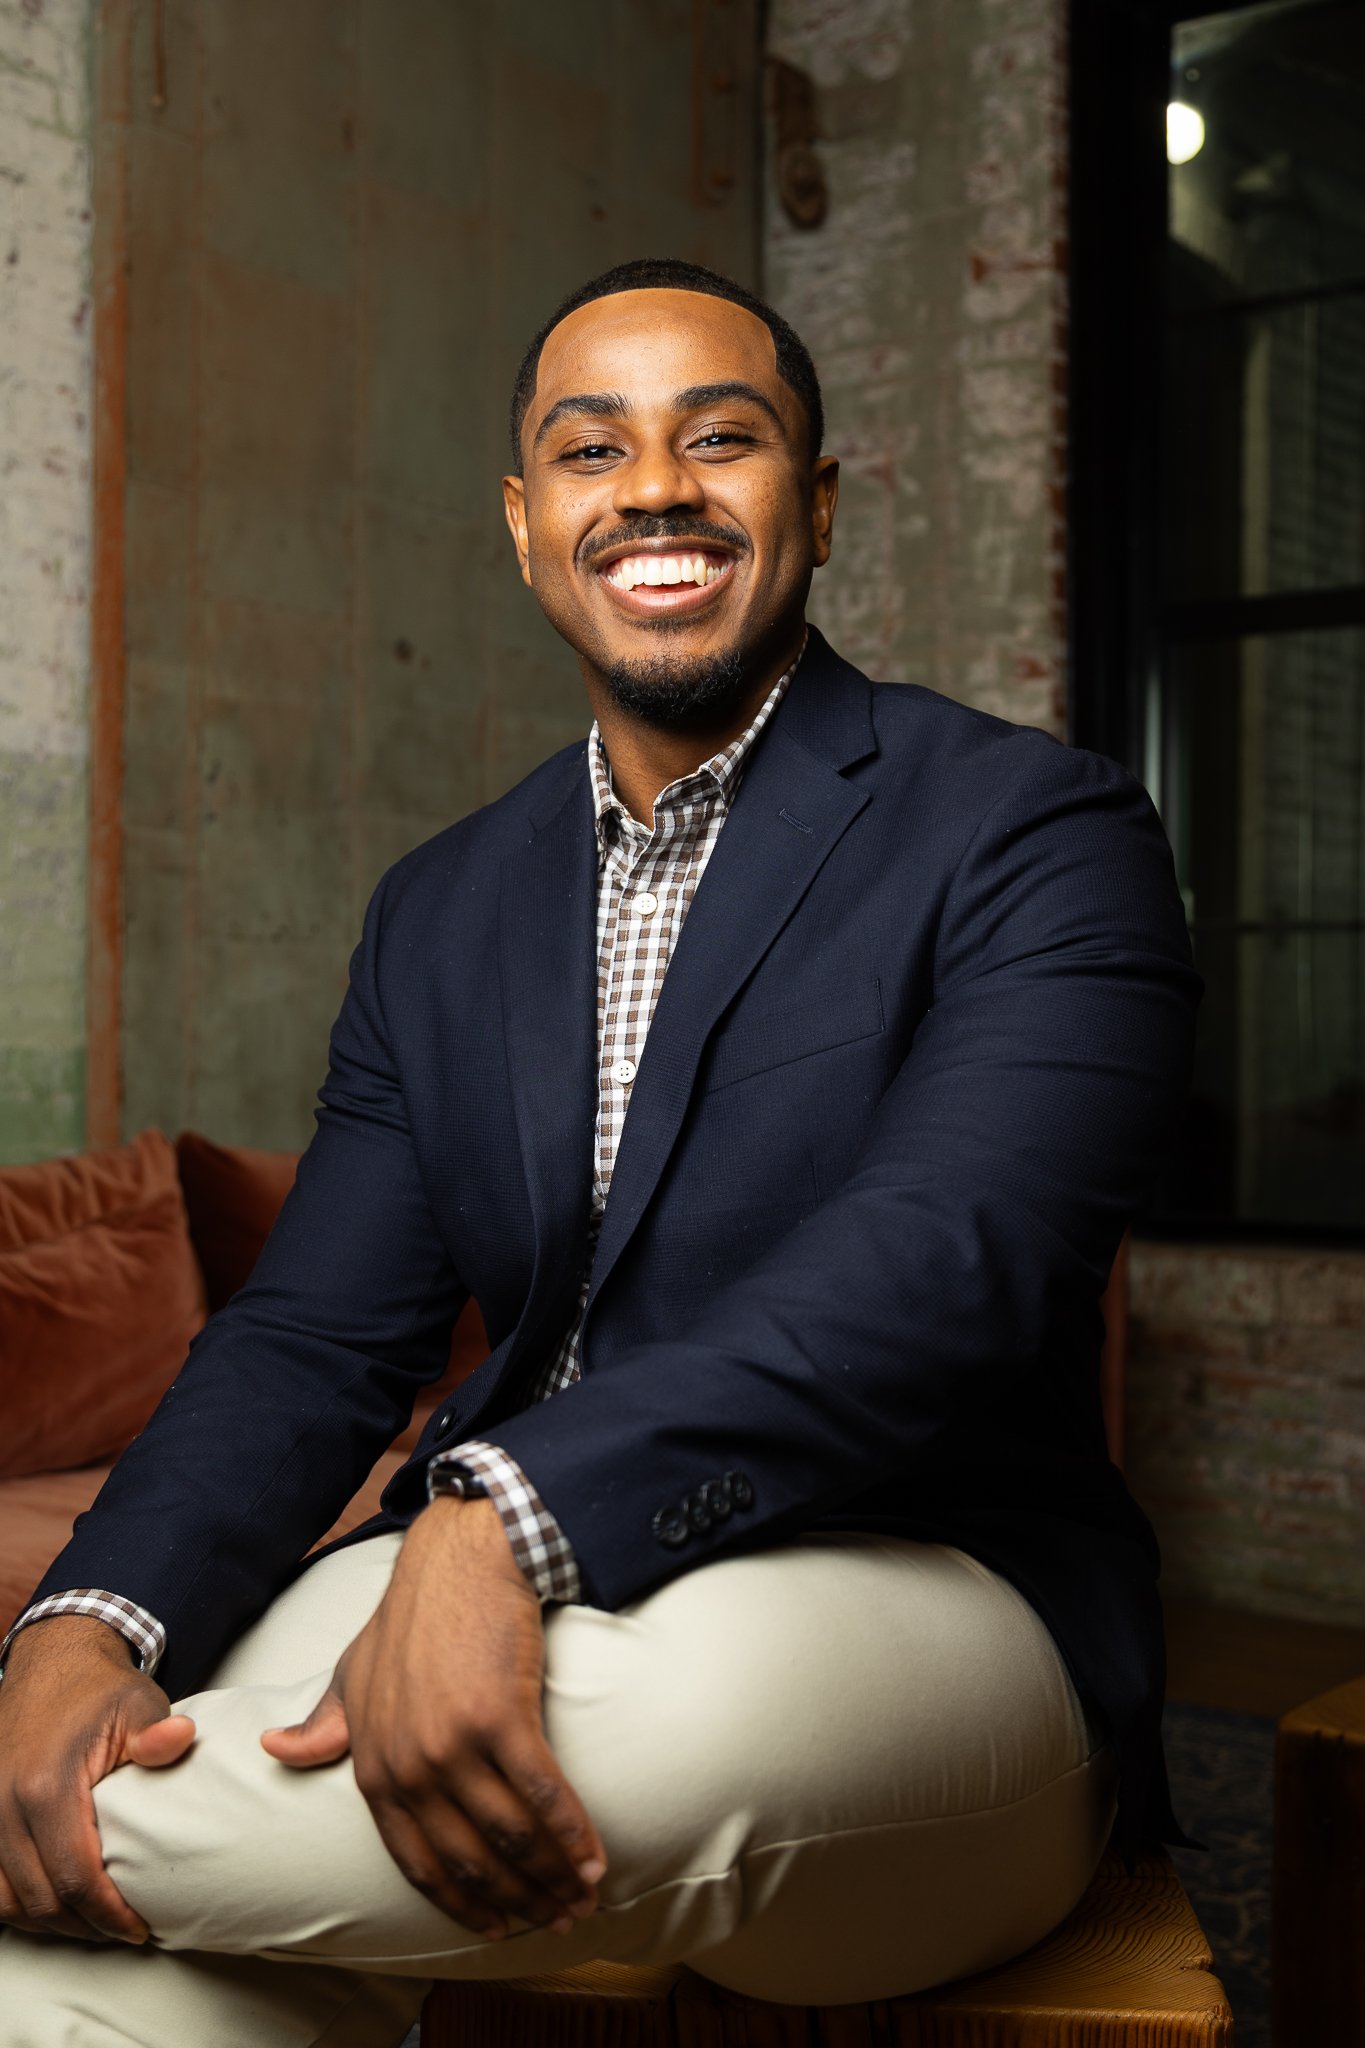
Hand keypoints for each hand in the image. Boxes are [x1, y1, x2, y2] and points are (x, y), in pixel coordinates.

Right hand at [0, 1616, 195, 1941]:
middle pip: (40, 1900)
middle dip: (84, 1927)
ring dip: (50, 1922)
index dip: (108, 1914)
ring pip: (8, 1901)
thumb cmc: (98, 1689)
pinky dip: (20, 1903)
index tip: (139, 1927)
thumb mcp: (138, 1704)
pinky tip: (55, 1904)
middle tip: (123, 1931)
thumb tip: (181, 1739)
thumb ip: (157, 1734)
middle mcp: (5, 1806)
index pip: (74, 1878)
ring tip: (94, 1923)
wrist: (51, 1661)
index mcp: (46, 1787)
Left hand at [263, 1497, 606, 1940]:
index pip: (417, 1861)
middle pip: (471, 1858)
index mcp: (374, 1765)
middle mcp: (411, 1766)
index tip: (494, 1929)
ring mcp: (454, 1744)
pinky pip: (543, 1793)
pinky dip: (572, 1834)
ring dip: (553, 1877)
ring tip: (582, 1899)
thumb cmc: (411, 1616)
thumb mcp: (352, 1672)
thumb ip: (324, 1723)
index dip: (460, 1903)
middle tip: (556, 1923)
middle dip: (518, 1901)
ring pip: (510, 1836)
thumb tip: (275, 1751)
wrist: (458, 1561)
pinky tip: (595, 1860)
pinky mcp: (502, 1717)